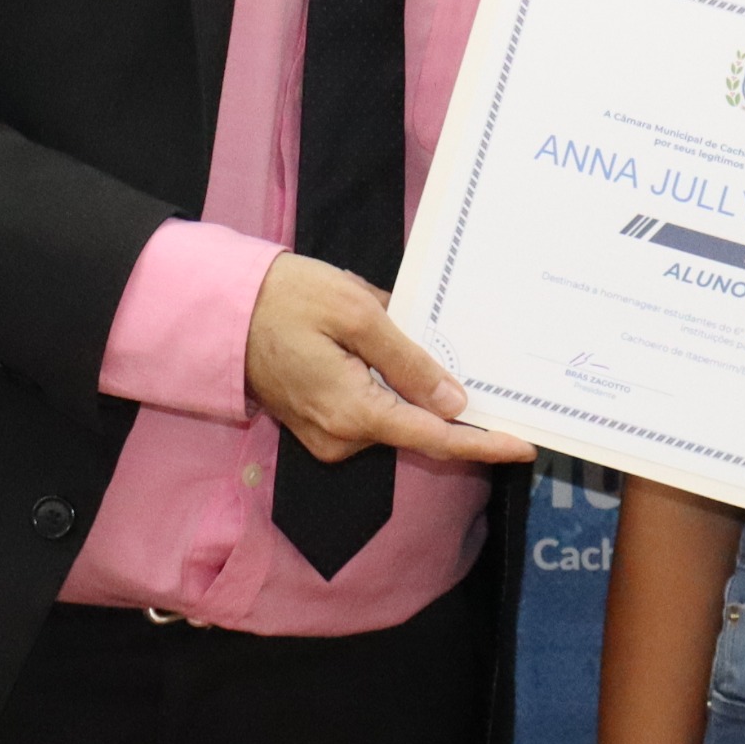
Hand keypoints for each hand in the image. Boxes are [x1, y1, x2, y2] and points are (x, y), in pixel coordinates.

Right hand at [243, 255, 534, 467]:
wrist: (220, 307)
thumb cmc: (287, 298)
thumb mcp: (357, 313)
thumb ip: (407, 361)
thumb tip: (453, 402)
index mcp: (353, 412)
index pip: (433, 438)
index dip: (482, 443)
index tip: (524, 445)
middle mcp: (340, 438)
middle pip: (415, 429)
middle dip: (447, 403)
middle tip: (474, 366)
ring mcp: (326, 436)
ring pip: (393, 419)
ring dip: (412, 389)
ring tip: (404, 336)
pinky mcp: (317, 425)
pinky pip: (369, 413)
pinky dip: (388, 390)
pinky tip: (384, 354)